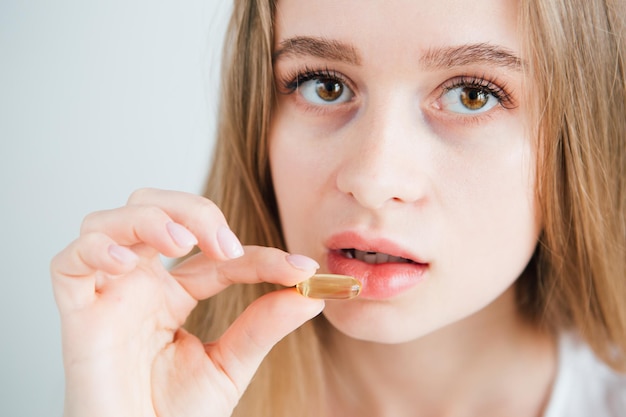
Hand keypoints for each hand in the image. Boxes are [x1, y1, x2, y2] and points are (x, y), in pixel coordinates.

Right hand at [51, 188, 323, 416]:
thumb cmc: (173, 416)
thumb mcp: (229, 365)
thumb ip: (263, 325)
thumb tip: (309, 294)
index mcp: (172, 294)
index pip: (215, 253)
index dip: (259, 255)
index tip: (301, 270)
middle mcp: (138, 285)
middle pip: (154, 209)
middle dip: (193, 211)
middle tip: (228, 247)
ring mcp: (106, 295)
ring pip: (108, 222)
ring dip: (149, 217)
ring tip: (181, 243)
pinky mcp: (77, 315)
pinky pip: (68, 263)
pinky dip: (96, 248)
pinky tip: (126, 262)